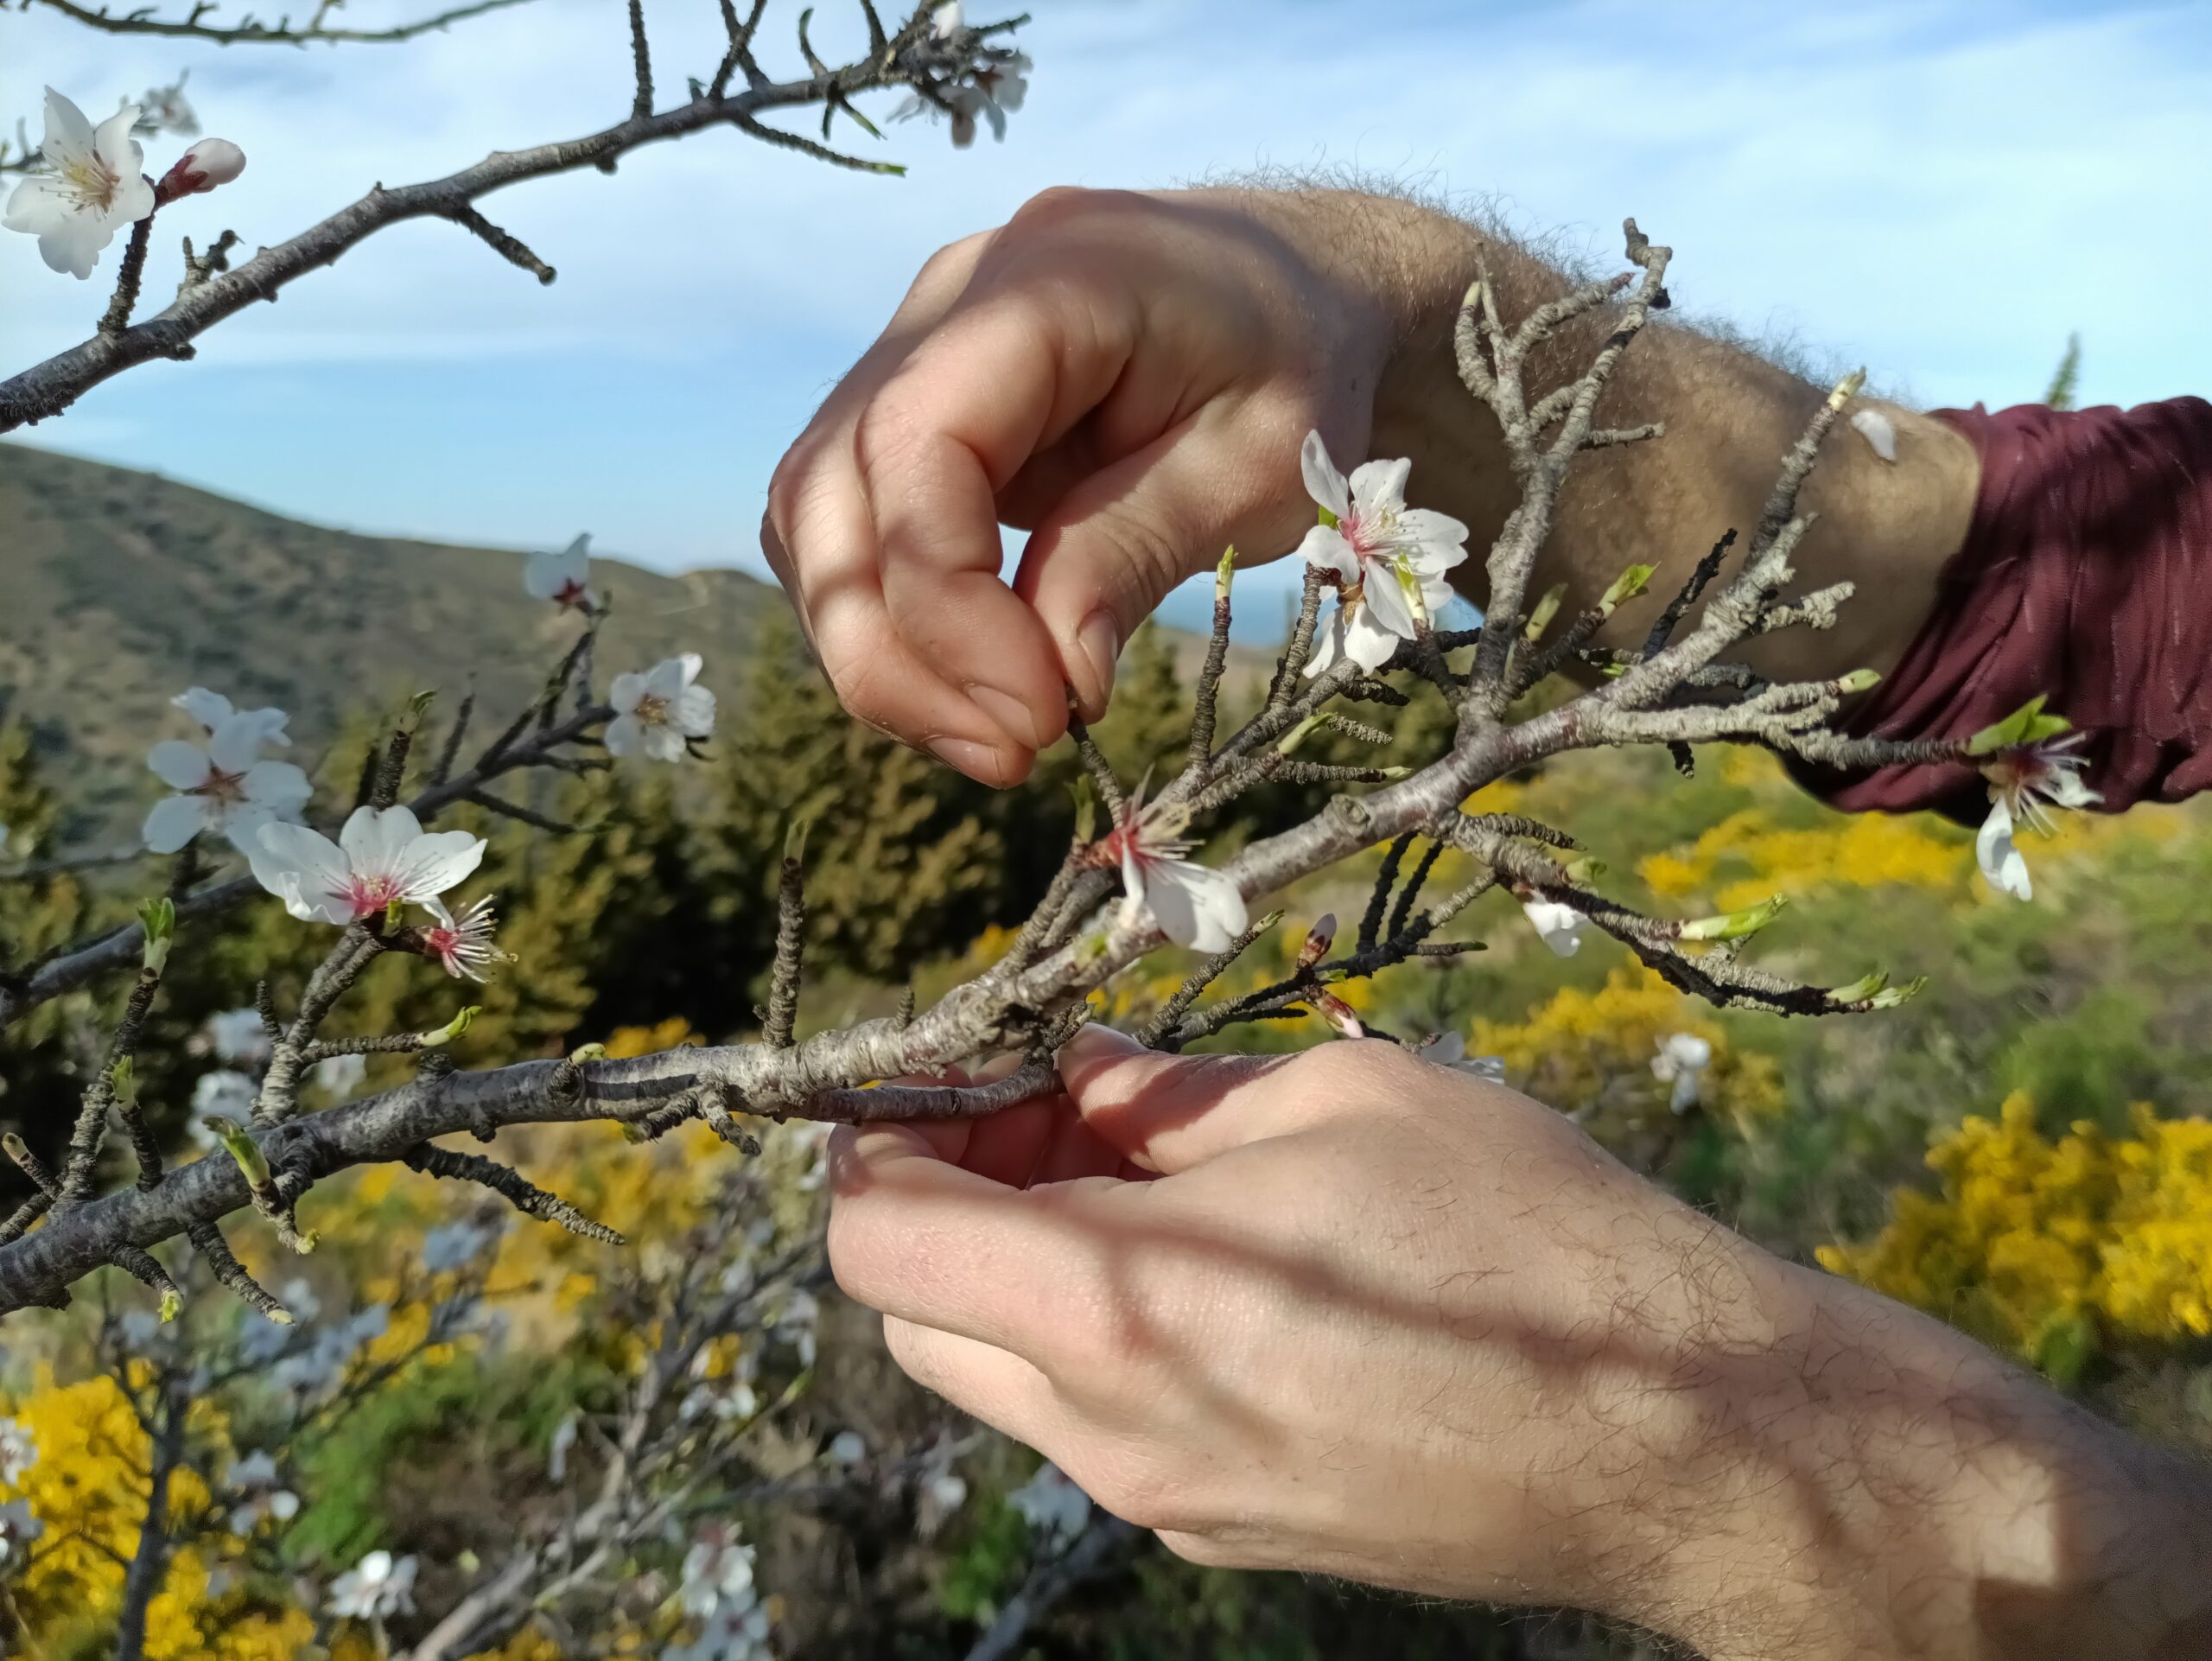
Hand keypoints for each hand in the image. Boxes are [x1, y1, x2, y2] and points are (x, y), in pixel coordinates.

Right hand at [761, 187, 1417, 785]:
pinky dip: (893, 627)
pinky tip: (976, 691)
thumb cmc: (1299, 363)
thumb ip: (1138, 554)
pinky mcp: (908, 416)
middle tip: (1008, 758)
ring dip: (880, 654)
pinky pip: (851, 531)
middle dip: (893, 652)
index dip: (945, 598)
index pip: (915, 440)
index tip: (1035, 715)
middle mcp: (944, 302)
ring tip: (998, 743)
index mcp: (1046, 277)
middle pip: (829, 489)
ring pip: (813, 521)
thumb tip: (1046, 688)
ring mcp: (910, 354)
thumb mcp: (1262, 464)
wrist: (1298, 282)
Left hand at [828, 1027, 2211, 1659]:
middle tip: (1044, 1113)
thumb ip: (1169, 1096)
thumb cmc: (1526, 1235)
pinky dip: (1097, 1340)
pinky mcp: (1224, 1535)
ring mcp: (1167, 1503)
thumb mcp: (1342, 1100)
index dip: (879, 1146)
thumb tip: (1073, 1079)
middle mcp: (1114, 1433)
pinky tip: (1208, 1267)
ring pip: (1003, 1383)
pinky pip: (1098, 1430)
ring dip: (1021, 1275)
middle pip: (918, 1324)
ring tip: (1139, 1177)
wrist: (1679, 1442)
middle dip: (943, 1206)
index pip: (881, 1243)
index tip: (949, 1079)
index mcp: (1123, 1306)